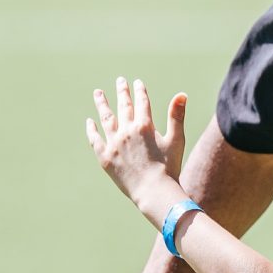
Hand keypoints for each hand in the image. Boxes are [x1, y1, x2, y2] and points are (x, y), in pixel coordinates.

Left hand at [87, 77, 187, 207]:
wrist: (153, 191)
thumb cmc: (169, 166)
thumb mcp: (176, 139)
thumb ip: (176, 115)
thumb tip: (182, 94)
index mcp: (145, 126)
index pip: (141, 102)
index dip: (139, 90)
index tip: (137, 82)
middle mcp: (127, 131)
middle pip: (123, 106)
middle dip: (122, 92)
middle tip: (120, 80)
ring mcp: (114, 144)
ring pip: (106, 119)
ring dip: (102, 104)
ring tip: (98, 93)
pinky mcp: (105, 157)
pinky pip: (95, 139)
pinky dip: (92, 129)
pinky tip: (90, 121)